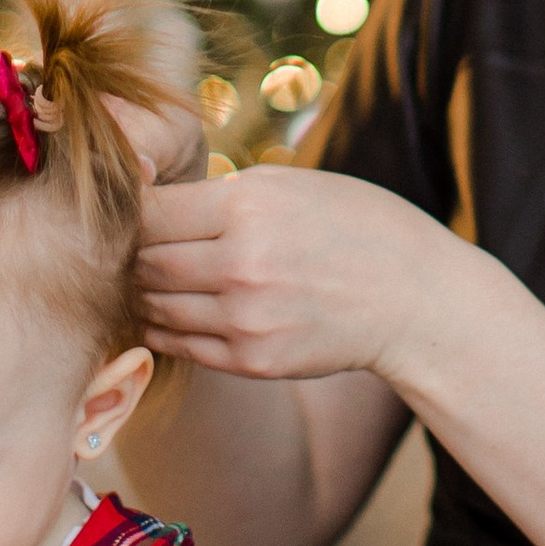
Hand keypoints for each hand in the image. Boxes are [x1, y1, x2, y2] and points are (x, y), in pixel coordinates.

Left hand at [138, 162, 443, 385]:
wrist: (413, 299)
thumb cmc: (351, 225)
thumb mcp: (287, 184)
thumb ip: (218, 192)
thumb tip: (144, 194)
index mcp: (247, 206)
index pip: (148, 212)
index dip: (132, 212)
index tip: (133, 212)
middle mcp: (241, 264)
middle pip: (145, 262)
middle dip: (135, 254)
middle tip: (134, 248)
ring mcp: (246, 319)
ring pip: (155, 306)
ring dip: (146, 293)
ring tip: (154, 278)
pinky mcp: (253, 361)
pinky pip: (181, 344)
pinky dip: (166, 328)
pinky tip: (173, 312)